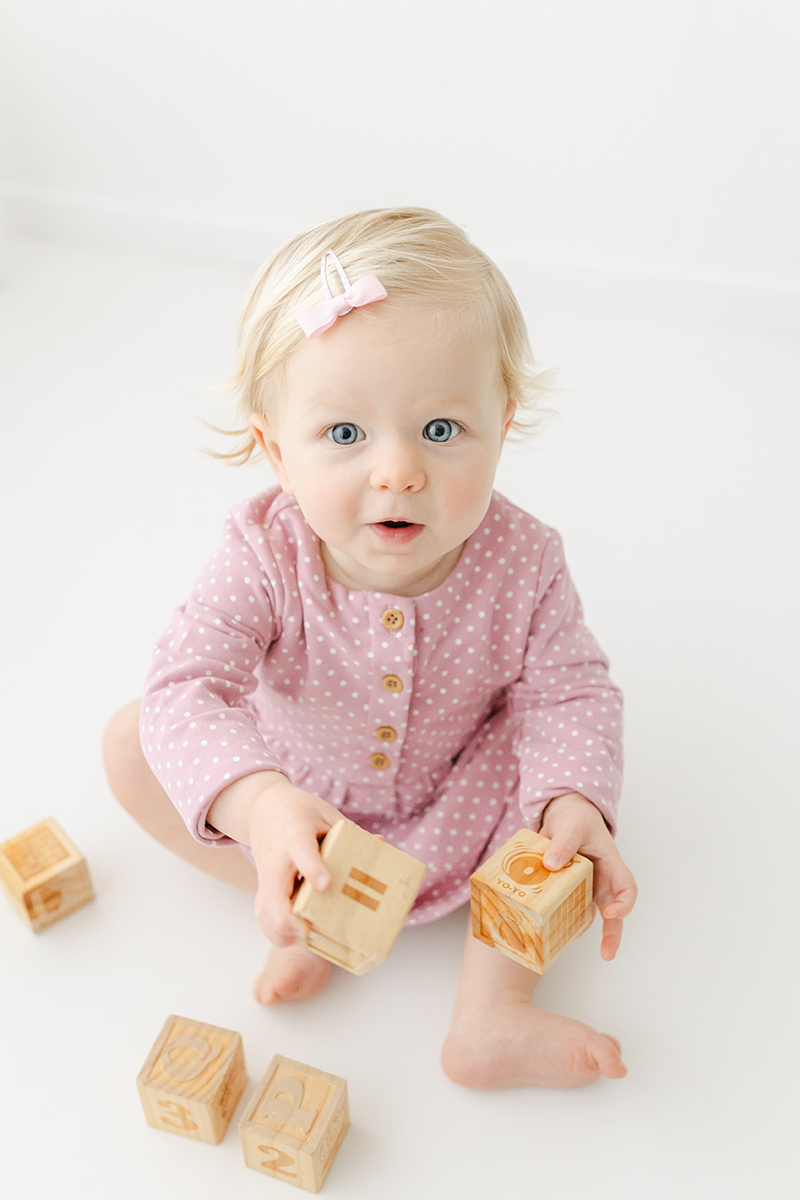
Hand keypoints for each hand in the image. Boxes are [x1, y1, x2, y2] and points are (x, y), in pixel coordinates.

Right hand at [207, 771, 341, 947]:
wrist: (262, 808)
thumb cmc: (299, 810)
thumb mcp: (325, 813)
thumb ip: (351, 832)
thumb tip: (382, 844)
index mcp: (295, 836)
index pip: (302, 853)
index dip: (314, 870)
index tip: (326, 885)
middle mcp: (277, 860)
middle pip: (275, 900)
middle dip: (292, 923)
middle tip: (314, 931)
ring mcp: (265, 877)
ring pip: (265, 915)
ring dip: (285, 934)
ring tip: (311, 937)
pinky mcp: (261, 889)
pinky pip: (264, 918)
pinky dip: (278, 932)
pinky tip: (299, 934)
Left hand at [538, 792, 636, 960]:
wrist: (564, 816)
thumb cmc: (576, 819)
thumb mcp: (572, 825)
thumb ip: (564, 842)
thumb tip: (551, 863)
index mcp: (611, 865)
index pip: (626, 888)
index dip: (624, 903)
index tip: (612, 912)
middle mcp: (601, 881)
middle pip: (613, 911)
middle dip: (612, 934)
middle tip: (607, 954)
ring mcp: (585, 888)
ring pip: (587, 914)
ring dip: (579, 931)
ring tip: (566, 948)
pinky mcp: (566, 891)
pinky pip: (564, 908)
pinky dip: (556, 918)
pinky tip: (543, 931)